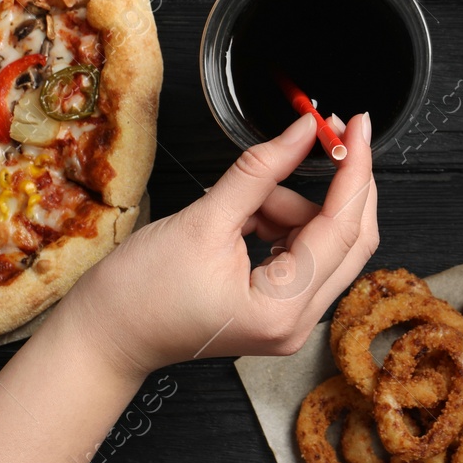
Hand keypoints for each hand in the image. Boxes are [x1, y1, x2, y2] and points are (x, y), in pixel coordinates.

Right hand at [55, 112, 378, 378]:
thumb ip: (261, 171)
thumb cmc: (138, 294)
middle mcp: (298, 322)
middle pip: (351, 238)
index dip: (355, 170)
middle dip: (340, 183)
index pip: (344, 228)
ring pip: (324, 241)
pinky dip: (282, 223)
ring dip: (293, 206)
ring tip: (241, 203)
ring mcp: (290, 319)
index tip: (359, 126)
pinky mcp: (278, 308)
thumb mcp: (204, 219)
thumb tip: (302, 132)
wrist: (103, 336)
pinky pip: (301, 251)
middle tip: (330, 133)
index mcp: (283, 309)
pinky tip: (245, 218)